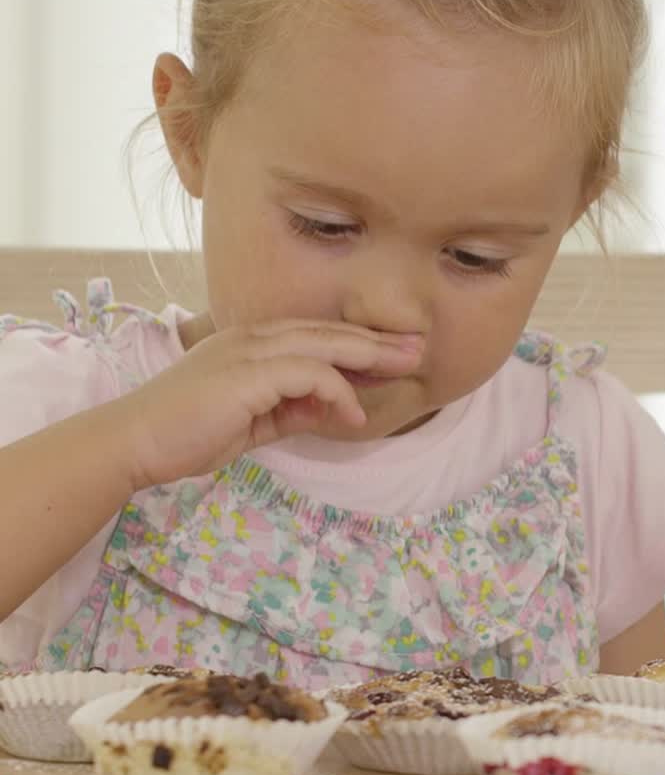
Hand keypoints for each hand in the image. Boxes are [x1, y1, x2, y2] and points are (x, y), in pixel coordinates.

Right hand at [113, 320, 423, 489]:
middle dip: (378, 341)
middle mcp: (253, 337)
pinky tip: (353, 415)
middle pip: (329, 331)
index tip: (396, 354)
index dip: (360, 344)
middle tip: (418, 348)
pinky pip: (310, 374)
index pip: (317, 336)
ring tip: (405, 369)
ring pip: (325, 344)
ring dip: (369, 357)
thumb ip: (292, 411)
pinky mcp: (248, 374)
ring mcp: (249, 351)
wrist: (136, 443)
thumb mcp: (254, 422)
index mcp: (252, 343)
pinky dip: (337, 393)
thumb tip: (334, 412)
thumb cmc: (187, 434)